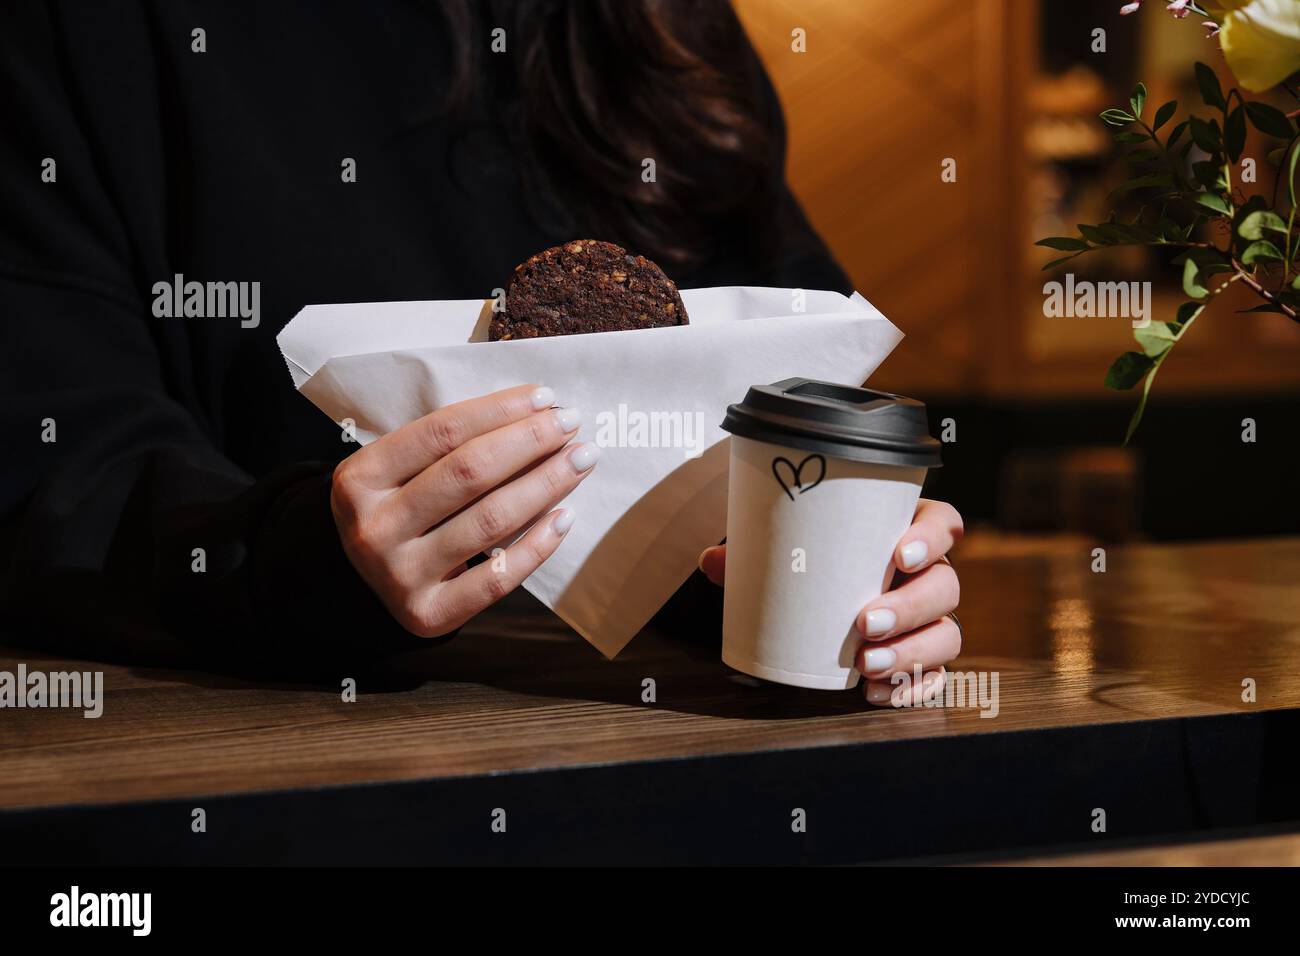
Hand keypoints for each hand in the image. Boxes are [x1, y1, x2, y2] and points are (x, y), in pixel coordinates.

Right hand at [330, 384, 597, 636]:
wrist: (358, 588)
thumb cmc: (395, 511)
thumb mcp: (396, 472)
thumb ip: (447, 445)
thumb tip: (535, 412)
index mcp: (358, 479)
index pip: (442, 432)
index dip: (500, 410)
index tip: (546, 397)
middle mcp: (373, 528)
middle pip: (469, 473)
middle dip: (530, 441)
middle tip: (572, 423)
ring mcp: (399, 575)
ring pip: (490, 521)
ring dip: (546, 484)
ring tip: (580, 460)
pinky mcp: (428, 614)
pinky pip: (497, 578)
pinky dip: (537, 545)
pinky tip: (565, 517)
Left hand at [698, 498, 963, 704]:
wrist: (821, 606)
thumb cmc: (814, 568)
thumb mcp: (788, 554)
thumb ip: (754, 554)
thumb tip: (712, 561)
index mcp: (904, 533)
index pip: (942, 523)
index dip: (931, 536)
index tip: (899, 554)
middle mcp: (928, 576)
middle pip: (945, 586)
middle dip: (909, 607)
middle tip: (864, 624)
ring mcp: (932, 620)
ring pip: (947, 634)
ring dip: (911, 653)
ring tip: (865, 668)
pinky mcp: (927, 659)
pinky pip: (937, 677)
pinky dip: (913, 689)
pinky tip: (879, 695)